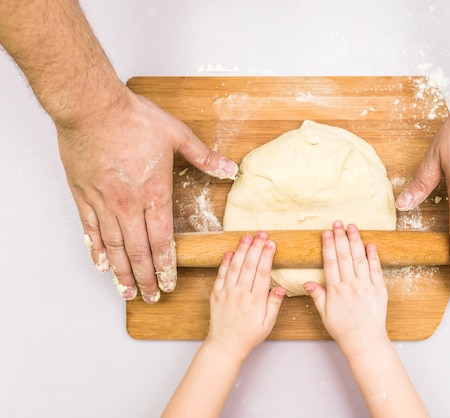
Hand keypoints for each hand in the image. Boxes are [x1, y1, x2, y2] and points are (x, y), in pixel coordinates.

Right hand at [57, 88, 237, 302]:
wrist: (92, 106)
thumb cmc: (132, 118)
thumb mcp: (177, 135)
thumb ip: (204, 157)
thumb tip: (229, 167)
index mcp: (154, 194)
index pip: (162, 240)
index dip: (166, 265)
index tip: (168, 283)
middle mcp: (128, 205)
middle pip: (138, 251)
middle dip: (146, 278)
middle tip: (150, 298)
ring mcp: (104, 202)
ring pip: (113, 247)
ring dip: (122, 272)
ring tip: (127, 291)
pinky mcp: (84, 195)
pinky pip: (90, 230)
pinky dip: (96, 250)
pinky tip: (101, 264)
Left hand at [206, 231, 285, 359]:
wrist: (225, 345)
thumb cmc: (249, 335)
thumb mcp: (268, 323)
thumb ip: (274, 304)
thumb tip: (281, 288)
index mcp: (255, 300)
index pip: (263, 273)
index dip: (267, 256)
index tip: (271, 244)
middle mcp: (240, 294)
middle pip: (249, 265)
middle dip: (256, 247)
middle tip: (262, 234)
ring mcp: (227, 293)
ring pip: (235, 266)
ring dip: (242, 250)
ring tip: (247, 237)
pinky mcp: (216, 294)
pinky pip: (221, 275)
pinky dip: (225, 262)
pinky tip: (229, 251)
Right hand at [305, 221, 388, 355]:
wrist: (364, 341)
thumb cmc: (343, 329)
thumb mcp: (324, 313)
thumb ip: (317, 295)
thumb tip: (307, 282)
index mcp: (335, 290)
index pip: (331, 262)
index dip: (328, 246)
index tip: (327, 233)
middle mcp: (350, 285)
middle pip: (344, 256)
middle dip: (340, 237)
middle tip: (338, 223)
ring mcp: (365, 286)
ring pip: (359, 259)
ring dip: (355, 241)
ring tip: (352, 227)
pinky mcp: (379, 289)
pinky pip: (376, 270)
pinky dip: (373, 256)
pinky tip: (370, 244)